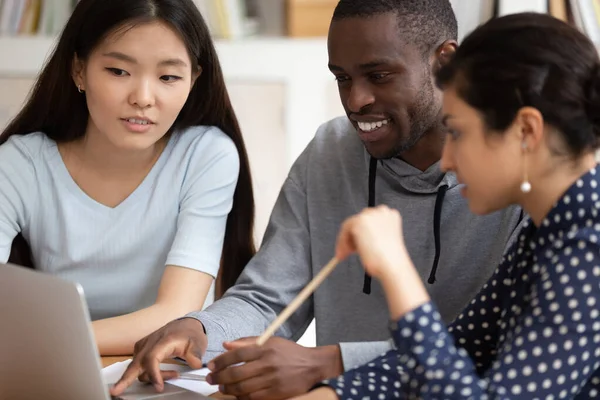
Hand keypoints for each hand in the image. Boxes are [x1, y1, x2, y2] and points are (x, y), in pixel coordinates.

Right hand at [110, 318, 206, 395]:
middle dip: (125, 379)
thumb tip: (195, 364)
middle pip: (134, 364)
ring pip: (138, 368)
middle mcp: (149, 343)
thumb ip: (195, 355)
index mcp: (162, 341)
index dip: (153, 374)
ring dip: (151, 377)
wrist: (186, 324)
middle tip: (115, 391)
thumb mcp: (197, 343)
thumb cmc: (190, 334)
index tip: (159, 386)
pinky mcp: (141, 349)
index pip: (152, 359)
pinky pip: (138, 365)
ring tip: (173, 375)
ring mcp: (143, 346)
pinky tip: (160, 375)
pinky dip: (146, 373)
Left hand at [206, 337, 342, 399]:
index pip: (236, 355)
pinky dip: (241, 397)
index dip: (220, 361)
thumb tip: (226, 344)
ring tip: (221, 387)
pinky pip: (253, 397)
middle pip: (236, 373)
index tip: (211, 365)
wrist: (312, 365)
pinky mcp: (276, 393)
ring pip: (242, 388)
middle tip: (210, 378)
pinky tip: (236, 394)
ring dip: (227, 389)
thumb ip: (247, 342)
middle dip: (219, 377)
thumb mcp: (270, 341)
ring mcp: (272, 379)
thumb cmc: (289, 352)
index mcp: (265, 348)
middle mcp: (267, 363)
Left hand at [335, 205, 407, 278]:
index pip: (371, 221)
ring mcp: (370, 215)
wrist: (392, 264)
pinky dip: (342, 243)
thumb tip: (359, 239)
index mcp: (390, 215)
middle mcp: (381, 211)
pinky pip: (345, 231)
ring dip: (346, 240)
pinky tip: (344, 253)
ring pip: (350, 225)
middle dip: (353, 235)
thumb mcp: (384, 243)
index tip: (356, 245)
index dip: (363, 233)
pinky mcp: (359, 221)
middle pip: (360, 220)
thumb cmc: (391, 260)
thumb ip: (372, 236)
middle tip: (349, 250)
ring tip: (344, 254)